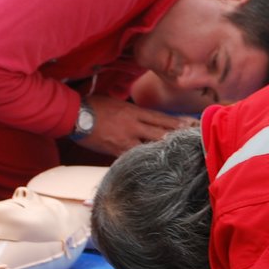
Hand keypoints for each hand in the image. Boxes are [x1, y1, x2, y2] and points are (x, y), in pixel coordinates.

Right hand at [71, 93, 190, 157]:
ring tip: (180, 155)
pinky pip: (133, 158)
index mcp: (134, 111)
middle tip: (193, 141)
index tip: (191, 125)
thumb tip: (144, 117)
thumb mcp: (116, 102)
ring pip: (150, 147)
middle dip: (177, 137)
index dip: (177, 123)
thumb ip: (132, 110)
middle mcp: (133, 126)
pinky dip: (143, 161)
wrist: (74, 115)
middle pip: (160, 133)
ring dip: (164, 151)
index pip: (161, 118)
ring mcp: (125, 139)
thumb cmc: (93, 106)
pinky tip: (154, 166)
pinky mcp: (115, 151)